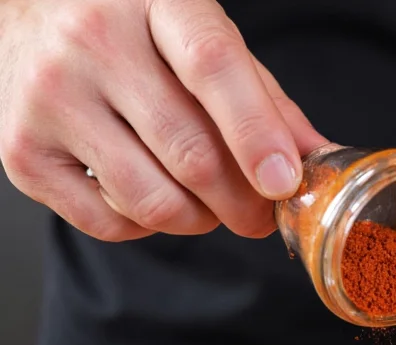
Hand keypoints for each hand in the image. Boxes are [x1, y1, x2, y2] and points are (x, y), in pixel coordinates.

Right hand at [0, 0, 326, 240]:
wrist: (28, 14)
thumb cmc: (132, 28)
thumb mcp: (202, 37)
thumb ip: (263, 98)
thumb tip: (320, 160)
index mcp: (153, 2)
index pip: (212, 65)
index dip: (256, 132)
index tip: (285, 182)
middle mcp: (92, 44)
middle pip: (191, 153)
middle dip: (244, 203)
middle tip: (261, 214)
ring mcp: (50, 100)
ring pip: (154, 200)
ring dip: (200, 220)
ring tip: (206, 203)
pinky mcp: (22, 153)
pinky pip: (111, 224)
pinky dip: (149, 226)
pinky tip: (154, 195)